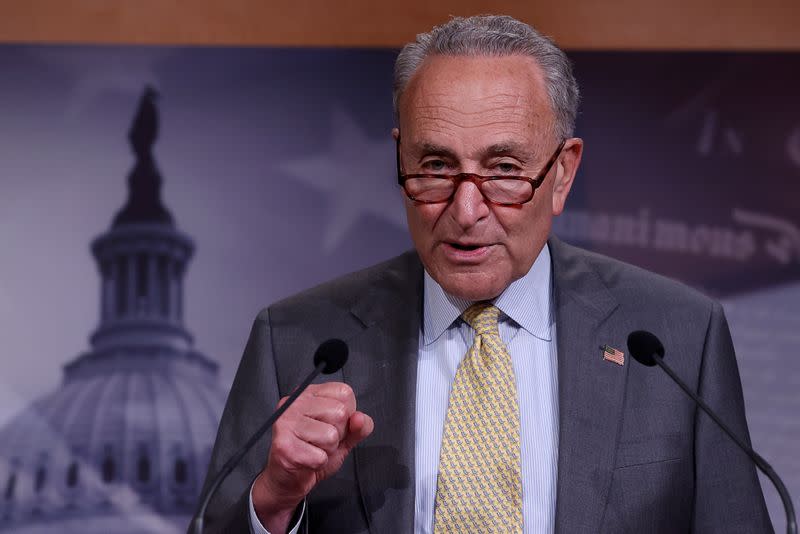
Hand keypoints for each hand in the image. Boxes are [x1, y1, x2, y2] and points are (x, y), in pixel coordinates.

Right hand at [251, 382, 373, 532]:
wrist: (290, 478)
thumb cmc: (314, 451)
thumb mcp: (345, 435)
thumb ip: (360, 426)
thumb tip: (359, 418)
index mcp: (310, 393)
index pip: (344, 393)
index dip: (347, 415)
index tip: (331, 424)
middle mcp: (295, 402)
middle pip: (339, 413)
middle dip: (337, 433)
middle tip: (320, 439)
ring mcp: (287, 422)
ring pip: (330, 436)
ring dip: (327, 450)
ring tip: (313, 448)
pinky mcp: (283, 445)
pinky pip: (319, 457)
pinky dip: (318, 463)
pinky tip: (306, 459)